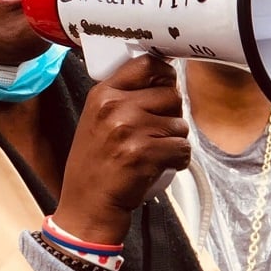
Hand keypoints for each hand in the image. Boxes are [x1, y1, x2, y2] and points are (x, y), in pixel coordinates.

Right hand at [55, 55, 189, 243]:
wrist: (87, 206)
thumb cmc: (94, 167)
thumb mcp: (97, 121)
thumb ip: (123, 97)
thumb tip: (165, 80)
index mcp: (102, 94)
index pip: (147, 64)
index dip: (165, 75)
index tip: (166, 87)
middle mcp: (114, 107)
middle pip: (170, 94)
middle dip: (171, 115)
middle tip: (156, 134)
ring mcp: (129, 130)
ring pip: (180, 123)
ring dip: (174, 141)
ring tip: (154, 153)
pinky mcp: (144, 153)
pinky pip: (182, 148)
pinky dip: (178, 160)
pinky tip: (161, 167)